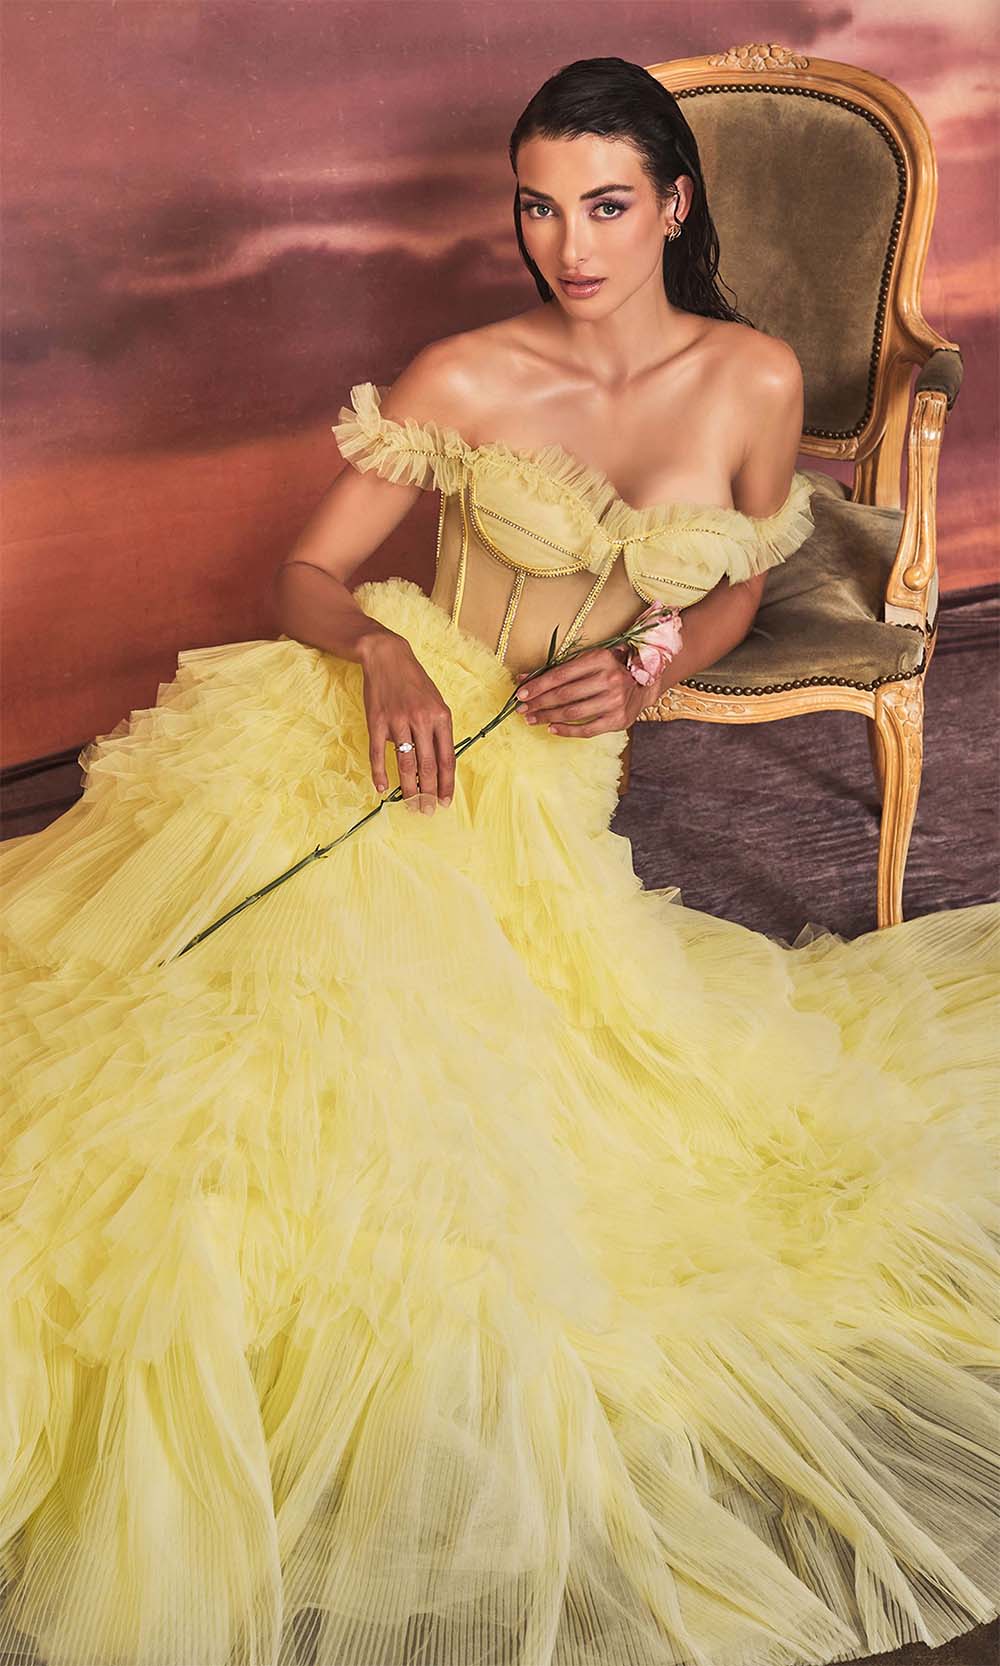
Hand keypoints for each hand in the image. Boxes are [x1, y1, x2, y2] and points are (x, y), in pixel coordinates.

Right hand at [360, 633, 454, 810]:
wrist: (387, 657)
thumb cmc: (415, 682)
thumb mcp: (436, 702)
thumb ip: (439, 730)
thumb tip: (440, 762)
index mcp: (441, 717)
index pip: (447, 758)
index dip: (447, 783)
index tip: (446, 801)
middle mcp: (421, 720)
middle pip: (427, 766)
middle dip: (429, 793)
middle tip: (427, 811)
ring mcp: (398, 721)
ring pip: (405, 764)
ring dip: (408, 789)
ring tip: (411, 805)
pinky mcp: (377, 722)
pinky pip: (379, 753)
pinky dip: (380, 773)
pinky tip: (382, 788)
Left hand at [514, 645, 658, 736]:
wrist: (643, 685)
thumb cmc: (609, 670)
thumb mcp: (588, 661)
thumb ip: (559, 669)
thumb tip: (525, 679)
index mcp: (600, 659)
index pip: (561, 674)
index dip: (538, 685)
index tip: (520, 694)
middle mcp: (610, 679)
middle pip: (564, 695)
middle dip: (539, 703)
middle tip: (521, 709)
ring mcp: (615, 701)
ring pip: (572, 712)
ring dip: (547, 717)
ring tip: (532, 719)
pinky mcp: (618, 720)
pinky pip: (586, 729)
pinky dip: (566, 730)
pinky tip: (552, 728)